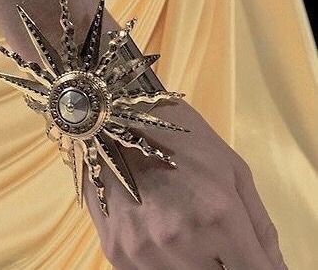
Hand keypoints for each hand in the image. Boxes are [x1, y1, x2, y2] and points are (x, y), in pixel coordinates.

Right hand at [83, 99, 287, 269]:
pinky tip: (158, 232)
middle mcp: (180, 241)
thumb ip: (260, 227)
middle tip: (214, 237)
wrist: (115, 119)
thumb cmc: (181, 136)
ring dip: (192, 264)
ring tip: (183, 228)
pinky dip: (163, 263)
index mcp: (218, 215)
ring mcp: (143, 251)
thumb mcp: (232, 168)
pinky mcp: (116, 253)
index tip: (251, 261)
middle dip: (223, 264)